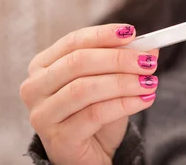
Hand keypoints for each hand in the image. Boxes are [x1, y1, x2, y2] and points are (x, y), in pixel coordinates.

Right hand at [20, 24, 158, 164]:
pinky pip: (95, 114)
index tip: (132, 32)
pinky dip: (124, 104)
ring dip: (124, 82)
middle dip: (118, 59)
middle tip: (148, 62)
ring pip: (85, 88)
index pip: (73, 41)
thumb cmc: (95, 114)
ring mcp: (43, 114)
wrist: (89, 156)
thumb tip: (150, 47)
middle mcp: (35, 87)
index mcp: (43, 65)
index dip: (103, 34)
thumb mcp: (111, 83)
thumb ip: (125, 63)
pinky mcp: (58, 138)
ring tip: (150, 82)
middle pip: (78, 62)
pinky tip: (145, 100)